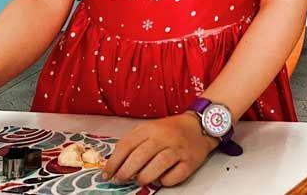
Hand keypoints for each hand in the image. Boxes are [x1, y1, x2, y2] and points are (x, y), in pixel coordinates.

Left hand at [103, 111, 218, 187]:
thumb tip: (115, 164)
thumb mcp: (150, 128)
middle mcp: (164, 137)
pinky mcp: (190, 161)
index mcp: (151, 128)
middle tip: (120, 179)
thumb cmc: (171, 130)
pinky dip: (165, 181)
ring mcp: (178, 149)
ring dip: (144, 177)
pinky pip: (175, 175)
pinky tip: (160, 180)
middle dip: (126, 172)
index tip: (107, 174)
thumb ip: (134, 142)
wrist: (199, 126)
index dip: (114, 162)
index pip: (127, 144)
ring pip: (158, 165)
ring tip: (139, 180)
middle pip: (140, 155)